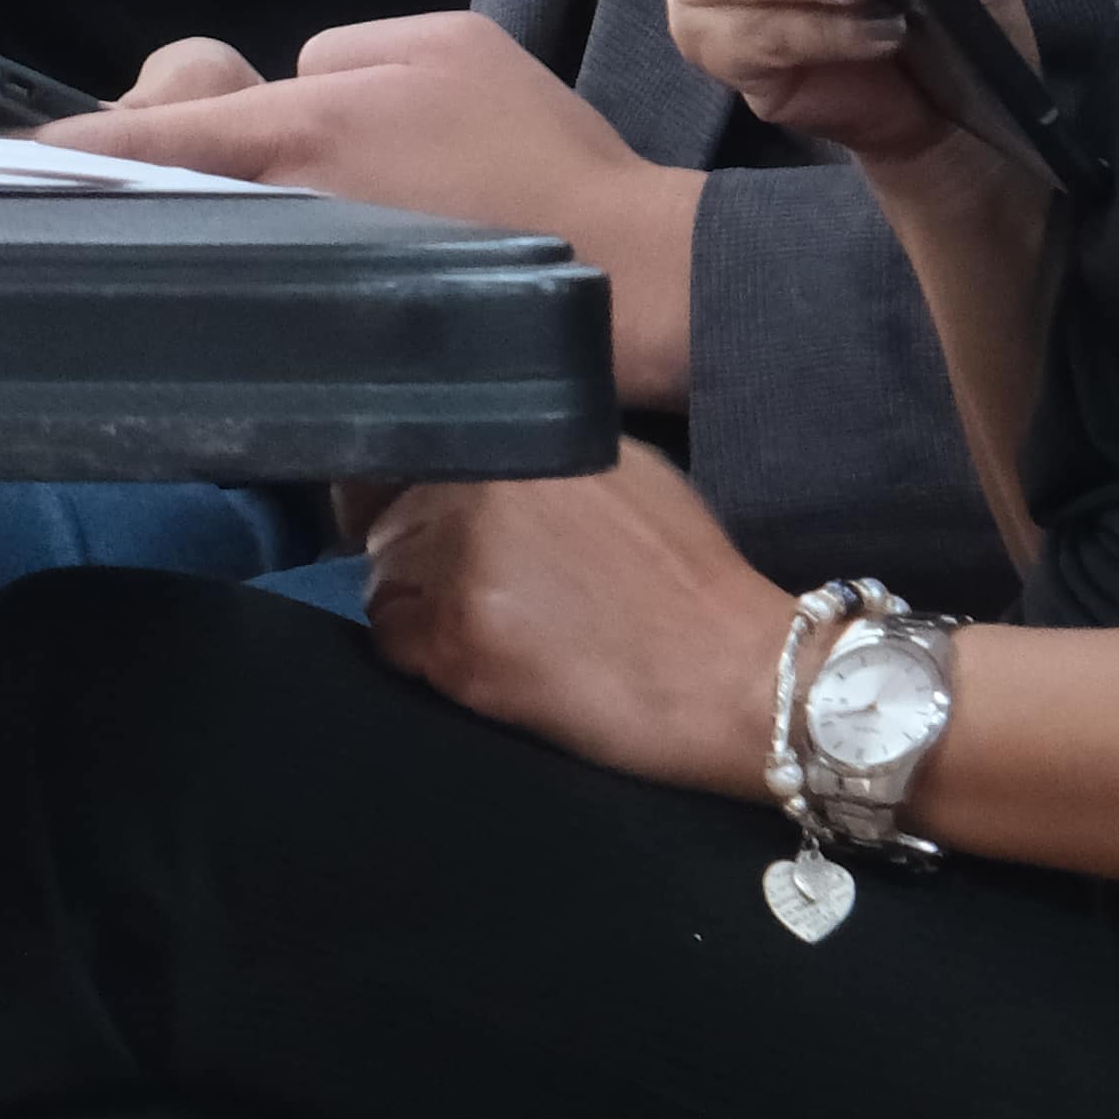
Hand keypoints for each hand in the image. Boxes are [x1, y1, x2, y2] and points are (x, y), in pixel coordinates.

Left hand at [357, 446, 794, 800]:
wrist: (733, 675)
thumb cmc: (689, 581)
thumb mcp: (620, 472)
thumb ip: (535, 462)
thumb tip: (468, 467)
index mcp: (519, 444)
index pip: (411, 458)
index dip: (417, 501)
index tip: (435, 529)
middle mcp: (482, 492)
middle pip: (390, 523)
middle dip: (422, 559)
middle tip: (484, 597)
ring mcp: (464, 566)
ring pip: (385, 583)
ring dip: (421, 609)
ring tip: (495, 633)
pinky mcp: (460, 641)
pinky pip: (396, 643)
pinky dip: (426, 659)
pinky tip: (489, 666)